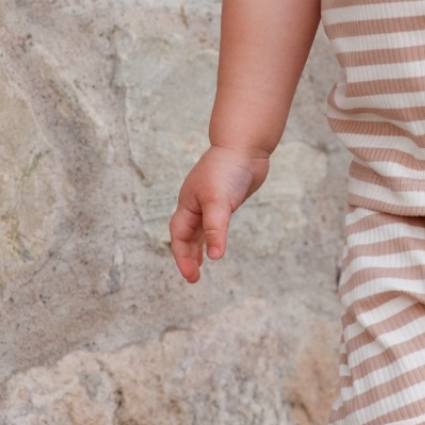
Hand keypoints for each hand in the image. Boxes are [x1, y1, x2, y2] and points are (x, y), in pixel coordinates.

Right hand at [169, 145, 269, 282]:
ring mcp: (210, 201)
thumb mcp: (218, 202)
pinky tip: (217, 241)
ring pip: (199, 229)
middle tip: (194, 278)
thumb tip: (215, 257)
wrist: (245, 146)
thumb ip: (216, 229)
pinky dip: (214, 235)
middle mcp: (196, 204)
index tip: (191, 277)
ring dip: (199, 247)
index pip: (180, 237)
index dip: (182, 258)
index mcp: (187, 204)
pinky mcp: (226, 199)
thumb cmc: (227, 170)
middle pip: (186, 235)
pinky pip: (215, 222)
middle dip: (188, 256)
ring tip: (200, 264)